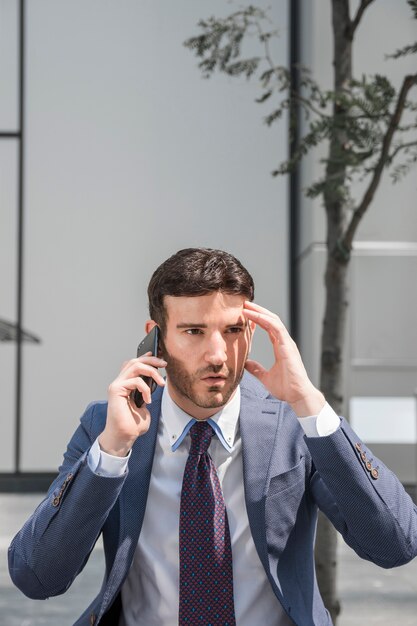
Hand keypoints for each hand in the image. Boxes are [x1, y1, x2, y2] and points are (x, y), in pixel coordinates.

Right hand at [99, 354, 166, 456]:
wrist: (124, 437)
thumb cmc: (132, 425)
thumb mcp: (145, 404)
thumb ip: (147, 392)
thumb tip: (154, 382)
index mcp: (126, 385)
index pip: (134, 364)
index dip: (146, 358)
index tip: (158, 357)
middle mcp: (120, 382)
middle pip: (135, 361)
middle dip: (151, 360)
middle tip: (164, 364)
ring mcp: (116, 385)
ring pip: (135, 366)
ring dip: (151, 371)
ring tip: (161, 383)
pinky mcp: (115, 389)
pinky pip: (135, 380)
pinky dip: (145, 389)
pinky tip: (147, 400)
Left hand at [242, 302, 324, 416]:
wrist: (298, 396)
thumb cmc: (286, 388)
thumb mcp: (265, 377)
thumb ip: (256, 369)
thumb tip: (246, 363)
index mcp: (281, 347)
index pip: (268, 327)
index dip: (258, 319)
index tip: (246, 313)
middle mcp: (285, 342)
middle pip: (271, 320)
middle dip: (258, 311)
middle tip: (244, 304)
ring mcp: (287, 343)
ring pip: (273, 320)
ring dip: (259, 312)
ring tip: (247, 306)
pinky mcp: (288, 346)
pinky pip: (276, 327)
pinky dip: (264, 320)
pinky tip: (254, 316)